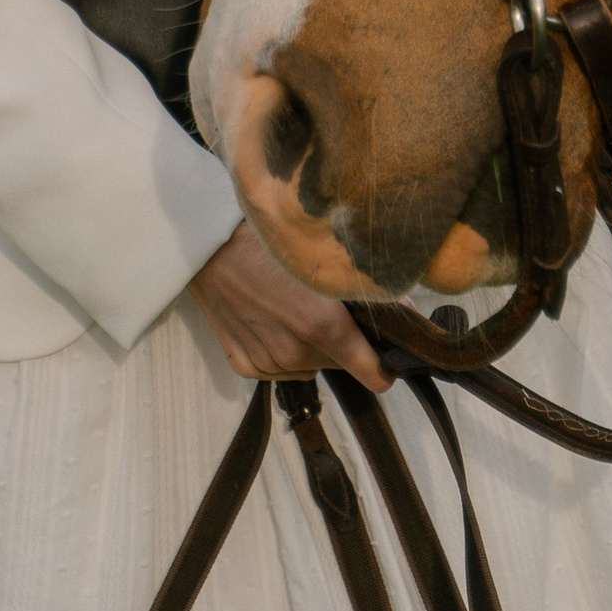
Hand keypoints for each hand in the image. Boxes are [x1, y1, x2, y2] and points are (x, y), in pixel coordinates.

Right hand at [189, 221, 391, 389]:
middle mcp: (296, 353)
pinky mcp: (242, 364)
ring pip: (307, 365)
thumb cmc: (265, 237)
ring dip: (308, 347)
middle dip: (341, 344)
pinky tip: (270, 322)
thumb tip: (404, 310)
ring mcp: (267, 362)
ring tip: (293, 309)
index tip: (389, 358)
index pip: (373, 373)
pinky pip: (276, 369)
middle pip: (338, 363)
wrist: (206, 239)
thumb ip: (367, 289)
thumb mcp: (322, 255)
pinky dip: (280, 352)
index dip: (385, 367)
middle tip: (328, 309)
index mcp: (323, 327)